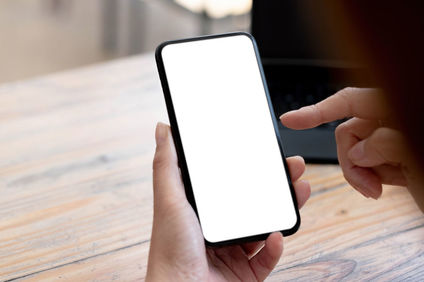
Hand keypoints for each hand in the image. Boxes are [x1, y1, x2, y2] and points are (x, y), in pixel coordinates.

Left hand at [146, 122, 310, 280]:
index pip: (228, 182)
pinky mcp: (245, 274)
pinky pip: (268, 258)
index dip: (248, 166)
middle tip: (293, 168)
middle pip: (252, 202)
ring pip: (265, 227)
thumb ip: (167, 164)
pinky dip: (277, 246)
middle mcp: (216, 230)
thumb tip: (163, 128)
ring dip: (284, 208)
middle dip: (275, 184)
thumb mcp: (168, 199)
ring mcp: (231, 252)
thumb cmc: (168, 250)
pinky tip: (277, 234)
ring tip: (299, 190)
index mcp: (199, 211)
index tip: (266, 150)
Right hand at [280, 87, 421, 202]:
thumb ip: (383, 144)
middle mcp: (396, 119)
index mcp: (399, 107)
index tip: (289, 120)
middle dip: (352, 161)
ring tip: (384, 188)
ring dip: (364, 173)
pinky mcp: (398, 157)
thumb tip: (358, 151)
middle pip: (349, 132)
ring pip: (356, 151)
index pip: (350, 101)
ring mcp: (396, 139)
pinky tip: (394, 185)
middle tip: (371, 186)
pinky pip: (370, 164)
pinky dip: (376, 178)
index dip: (317, 111)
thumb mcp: (417, 156)